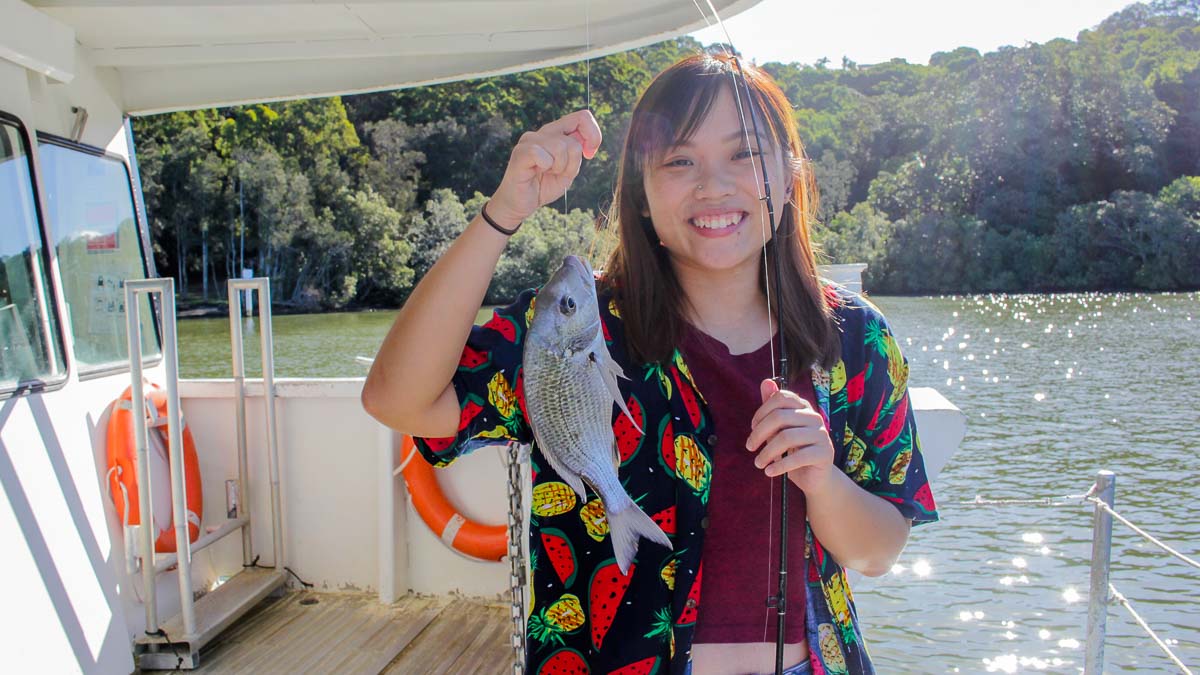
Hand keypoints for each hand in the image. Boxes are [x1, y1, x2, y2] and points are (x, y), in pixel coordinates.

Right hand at [488, 110, 601, 228]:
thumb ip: (577, 153)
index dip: (593, 135)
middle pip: (573, 141)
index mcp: (555, 133)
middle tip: (558, 173)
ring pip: (561, 147)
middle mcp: (542, 133)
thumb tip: (588, 141)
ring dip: (559, 168)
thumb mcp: (568, 170)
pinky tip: (536, 172)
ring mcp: (529, 140)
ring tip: (546, 173)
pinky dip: (546, 167)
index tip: (589, 154)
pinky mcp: (520, 153)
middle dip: (572, 164)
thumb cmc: (542, 187)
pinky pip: (543, 155)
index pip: (582, 117)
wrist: (519, 204)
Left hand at [746, 379, 835, 494]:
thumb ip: (771, 408)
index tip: (752, 428)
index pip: (780, 397)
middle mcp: (814, 417)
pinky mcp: (825, 453)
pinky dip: (779, 466)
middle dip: (759, 433)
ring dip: (767, 453)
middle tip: (750, 448)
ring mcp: (822, 434)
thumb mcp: (778, 431)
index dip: (762, 411)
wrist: (814, 478)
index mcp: (803, 408)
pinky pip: (798, 457)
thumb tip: (765, 381)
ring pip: (787, 437)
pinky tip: (769, 472)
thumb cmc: (793, 452)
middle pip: (780, 417)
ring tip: (758, 463)